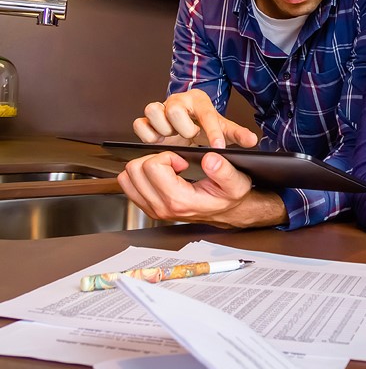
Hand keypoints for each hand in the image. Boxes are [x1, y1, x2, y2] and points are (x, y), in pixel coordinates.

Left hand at [117, 150, 287, 228]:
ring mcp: (153, 210)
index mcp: (179, 200)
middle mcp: (162, 207)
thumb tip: (210, 159)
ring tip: (167, 169)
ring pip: (127, 178)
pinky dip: (141, 176)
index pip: (152, 167)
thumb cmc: (230, 197)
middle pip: (135, 170)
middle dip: (154, 159)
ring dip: (145, 167)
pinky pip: (129, 186)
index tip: (182, 161)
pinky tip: (161, 176)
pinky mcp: (149, 208)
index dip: (167, 156)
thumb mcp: (236, 182)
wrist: (227, 212)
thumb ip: (224, 170)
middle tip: (173, 163)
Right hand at [133, 89, 257, 148]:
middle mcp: (177, 101)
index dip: (212, 132)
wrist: (189, 125)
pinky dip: (147, 134)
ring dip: (163, 129)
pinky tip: (160, 142)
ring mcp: (160, 109)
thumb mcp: (224, 130)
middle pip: (174, 109)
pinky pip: (140, 123)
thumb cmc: (206, 126)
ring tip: (173, 138)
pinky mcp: (147, 121)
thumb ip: (237, 135)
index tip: (218, 147)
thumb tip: (252, 140)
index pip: (206, 114)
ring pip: (153, 110)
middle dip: (183, 128)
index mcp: (199, 100)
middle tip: (190, 137)